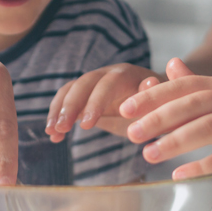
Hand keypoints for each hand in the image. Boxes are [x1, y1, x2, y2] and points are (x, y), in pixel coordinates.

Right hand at [45, 63, 162, 141]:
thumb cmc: (159, 108)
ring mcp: (94, 83)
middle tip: (61, 129)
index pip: (108, 83)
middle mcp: (108, 74)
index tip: (86, 126)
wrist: (155, 105)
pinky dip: (57, 116)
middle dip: (70, 106)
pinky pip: (66, 101)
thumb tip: (150, 83)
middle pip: (83, 84)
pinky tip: (53, 136)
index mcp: (127, 75)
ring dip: (58, 110)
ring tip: (52, 132)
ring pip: (71, 90)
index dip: (95, 102)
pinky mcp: (85, 95)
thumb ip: (154, 96)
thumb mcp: (159, 107)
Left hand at [120, 58, 211, 178]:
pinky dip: (202, 166)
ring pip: (207, 127)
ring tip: (149, 154)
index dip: (153, 96)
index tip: (125, 108)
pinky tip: (180, 175)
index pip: (183, 86)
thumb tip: (170, 64)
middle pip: (192, 104)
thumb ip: (199, 83)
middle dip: (158, 118)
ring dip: (175, 141)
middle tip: (131, 133)